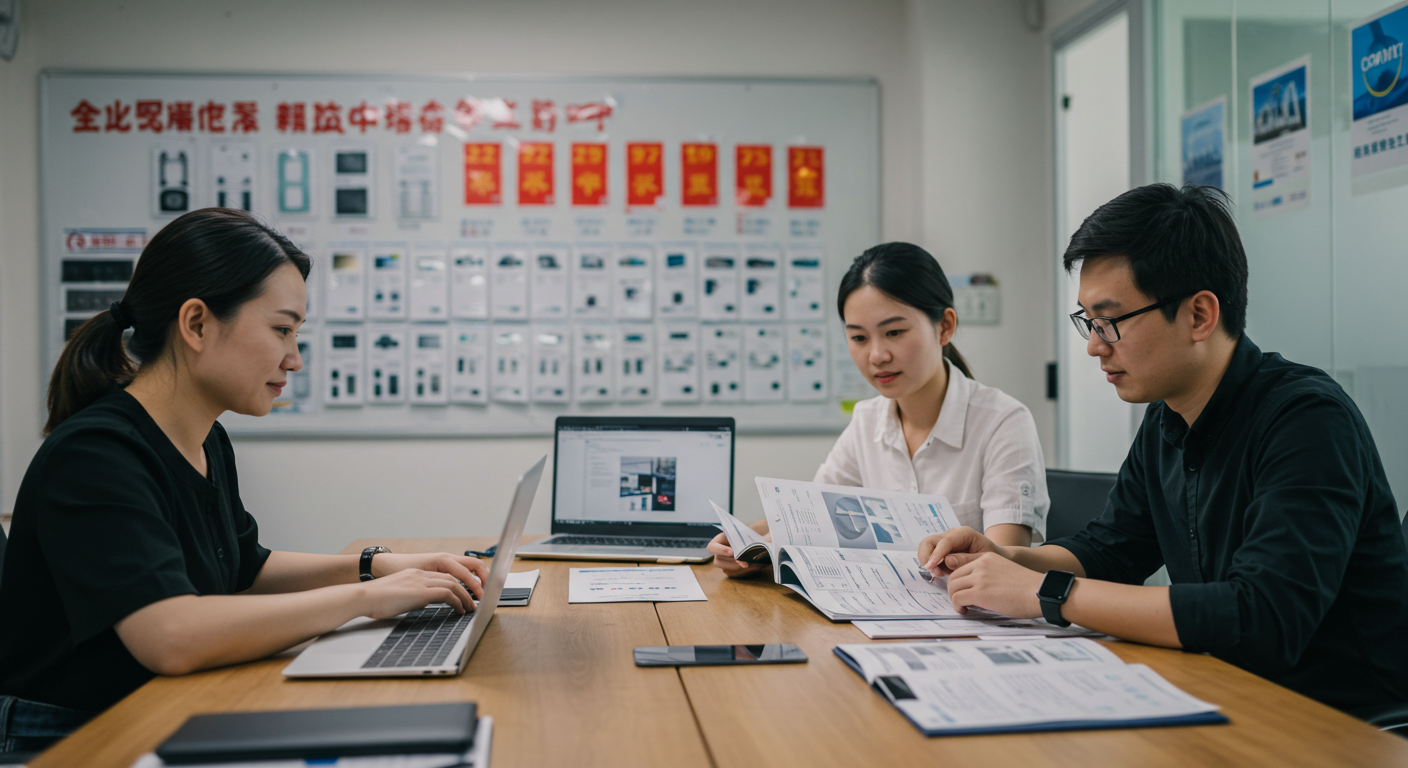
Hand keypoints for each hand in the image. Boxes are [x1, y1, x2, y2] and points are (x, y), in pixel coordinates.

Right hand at [358, 568, 477, 618]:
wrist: (363, 597)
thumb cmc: (375, 600)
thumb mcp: (399, 595)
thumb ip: (413, 595)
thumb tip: (423, 603)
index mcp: (415, 574)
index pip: (442, 575)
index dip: (456, 584)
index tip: (464, 594)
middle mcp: (420, 574)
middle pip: (452, 578)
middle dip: (466, 589)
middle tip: (473, 601)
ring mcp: (421, 581)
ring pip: (453, 584)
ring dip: (465, 597)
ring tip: (471, 608)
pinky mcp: (420, 592)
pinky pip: (447, 594)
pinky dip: (457, 602)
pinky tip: (460, 611)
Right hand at [707, 529, 772, 578]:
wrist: (760, 545)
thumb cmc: (755, 537)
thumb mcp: (757, 534)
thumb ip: (763, 536)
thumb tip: (771, 539)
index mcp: (722, 540)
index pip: (712, 547)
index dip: (720, 550)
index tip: (733, 552)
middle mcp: (720, 552)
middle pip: (718, 561)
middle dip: (733, 562)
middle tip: (746, 563)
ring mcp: (725, 562)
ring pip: (726, 569)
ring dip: (739, 568)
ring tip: (754, 565)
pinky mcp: (731, 570)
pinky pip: (734, 574)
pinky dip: (744, 572)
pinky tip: (755, 567)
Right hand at [918, 526, 1005, 578]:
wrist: (996, 557)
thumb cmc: (993, 558)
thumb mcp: (984, 560)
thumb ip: (966, 560)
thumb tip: (947, 561)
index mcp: (964, 534)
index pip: (944, 541)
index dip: (936, 554)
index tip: (931, 566)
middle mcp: (952, 534)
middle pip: (930, 541)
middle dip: (928, 557)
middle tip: (936, 572)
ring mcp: (945, 541)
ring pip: (926, 547)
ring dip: (928, 561)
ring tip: (939, 573)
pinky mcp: (942, 549)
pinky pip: (929, 554)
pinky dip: (931, 563)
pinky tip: (942, 572)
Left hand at [946, 552, 1044, 616]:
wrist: (1040, 592)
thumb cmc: (1029, 587)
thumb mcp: (1005, 570)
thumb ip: (989, 573)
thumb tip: (977, 587)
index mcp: (988, 557)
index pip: (962, 565)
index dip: (959, 580)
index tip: (961, 589)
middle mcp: (981, 564)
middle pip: (954, 576)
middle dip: (954, 590)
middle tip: (960, 600)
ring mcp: (979, 578)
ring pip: (953, 587)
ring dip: (955, 599)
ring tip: (963, 606)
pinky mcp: (979, 592)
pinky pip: (957, 598)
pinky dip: (957, 606)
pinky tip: (964, 610)